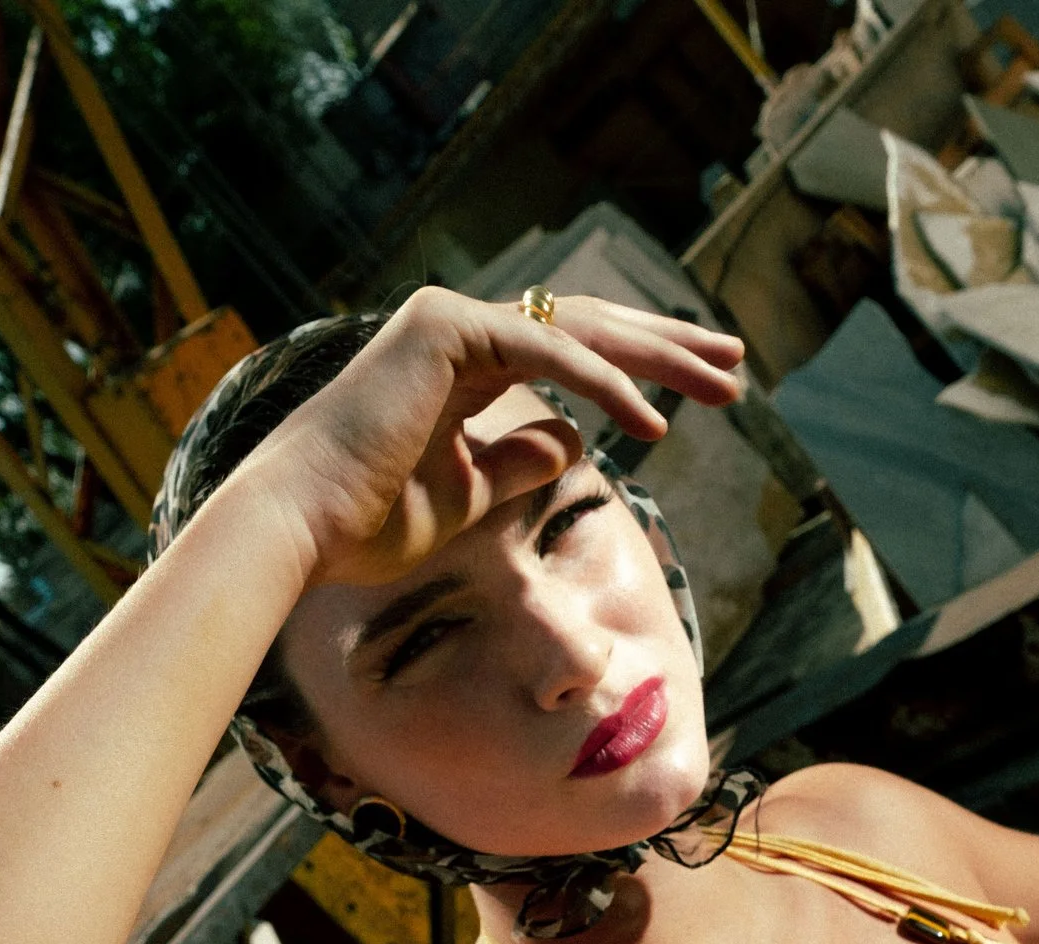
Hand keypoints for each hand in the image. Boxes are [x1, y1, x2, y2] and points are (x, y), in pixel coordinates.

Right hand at [227, 287, 744, 592]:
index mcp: (462, 362)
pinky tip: (655, 420)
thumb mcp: (471, 494)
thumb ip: (524, 461)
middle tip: (736, 362)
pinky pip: (548, 351)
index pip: (570, 348)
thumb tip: (579, 440)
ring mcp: (450, 320)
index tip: (701, 391)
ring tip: (724, 381)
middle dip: (667, 344)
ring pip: (579, 327)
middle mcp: (458, 328)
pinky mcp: (445, 329)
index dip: (640, 366)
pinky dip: (605, 383)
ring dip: (658, 354)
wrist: (302, 527)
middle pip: (587, 325)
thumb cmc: (367, 523)